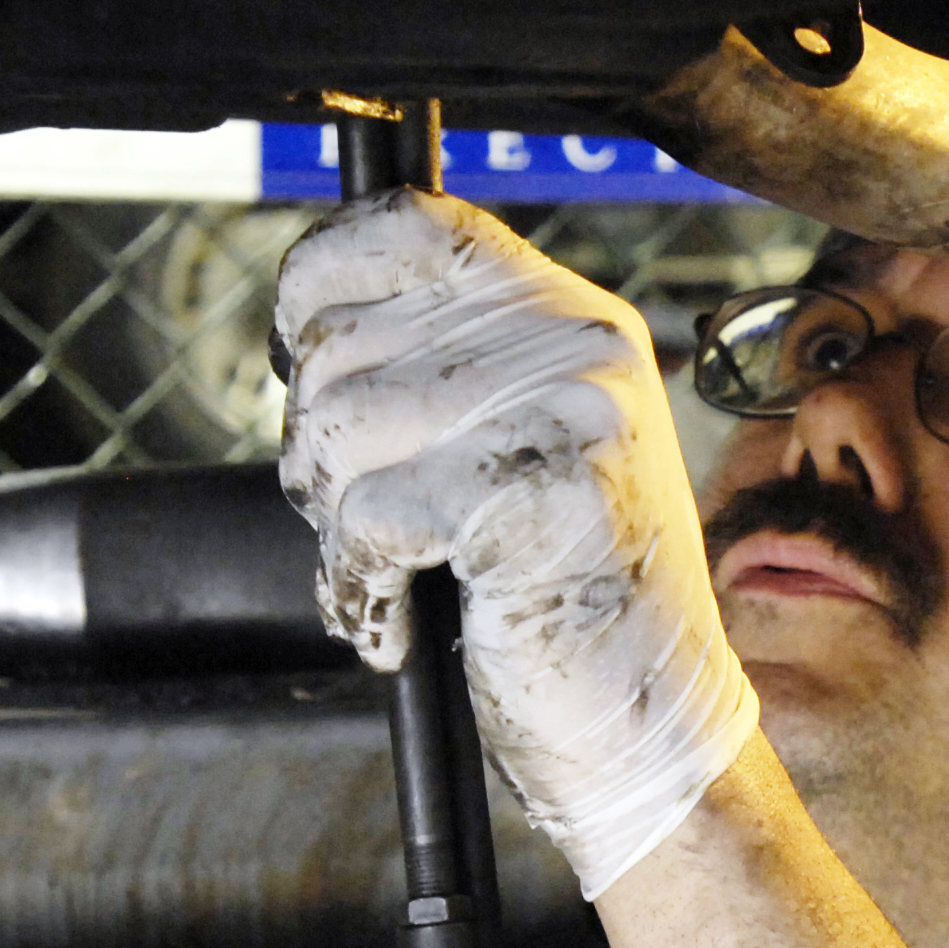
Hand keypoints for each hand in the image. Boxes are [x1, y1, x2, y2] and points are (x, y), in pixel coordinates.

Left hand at [275, 190, 761, 896]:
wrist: (651, 724)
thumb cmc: (563, 595)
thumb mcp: (516, 446)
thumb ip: (446, 369)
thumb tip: (299, 326)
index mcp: (571, 316)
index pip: (410, 223)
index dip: (318, 279)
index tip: (298, 352)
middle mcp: (575, 344)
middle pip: (340, 347)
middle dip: (320, 452)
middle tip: (378, 524)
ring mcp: (563, 418)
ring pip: (338, 432)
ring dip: (334, 527)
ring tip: (401, 573)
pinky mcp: (535, 501)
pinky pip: (365, 521)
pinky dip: (358, 589)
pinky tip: (403, 623)